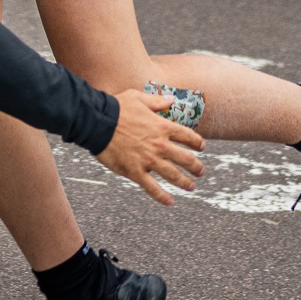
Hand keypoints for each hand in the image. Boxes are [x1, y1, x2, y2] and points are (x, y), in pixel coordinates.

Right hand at [93, 91, 204, 206]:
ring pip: (173, 175)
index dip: (197, 142)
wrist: (98, 122)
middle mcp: (160, 145)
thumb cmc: (117, 108)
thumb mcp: (139, 97)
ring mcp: (149, 160)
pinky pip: (152, 188)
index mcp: (162, 127)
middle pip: (185, 158)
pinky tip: (170, 201)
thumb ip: (157, 101)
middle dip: (196, 167)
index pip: (187, 136)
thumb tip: (171, 98)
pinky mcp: (135, 172)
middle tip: (200, 172)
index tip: (202, 147)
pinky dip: (162, 196)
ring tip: (191, 187)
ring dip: (185, 182)